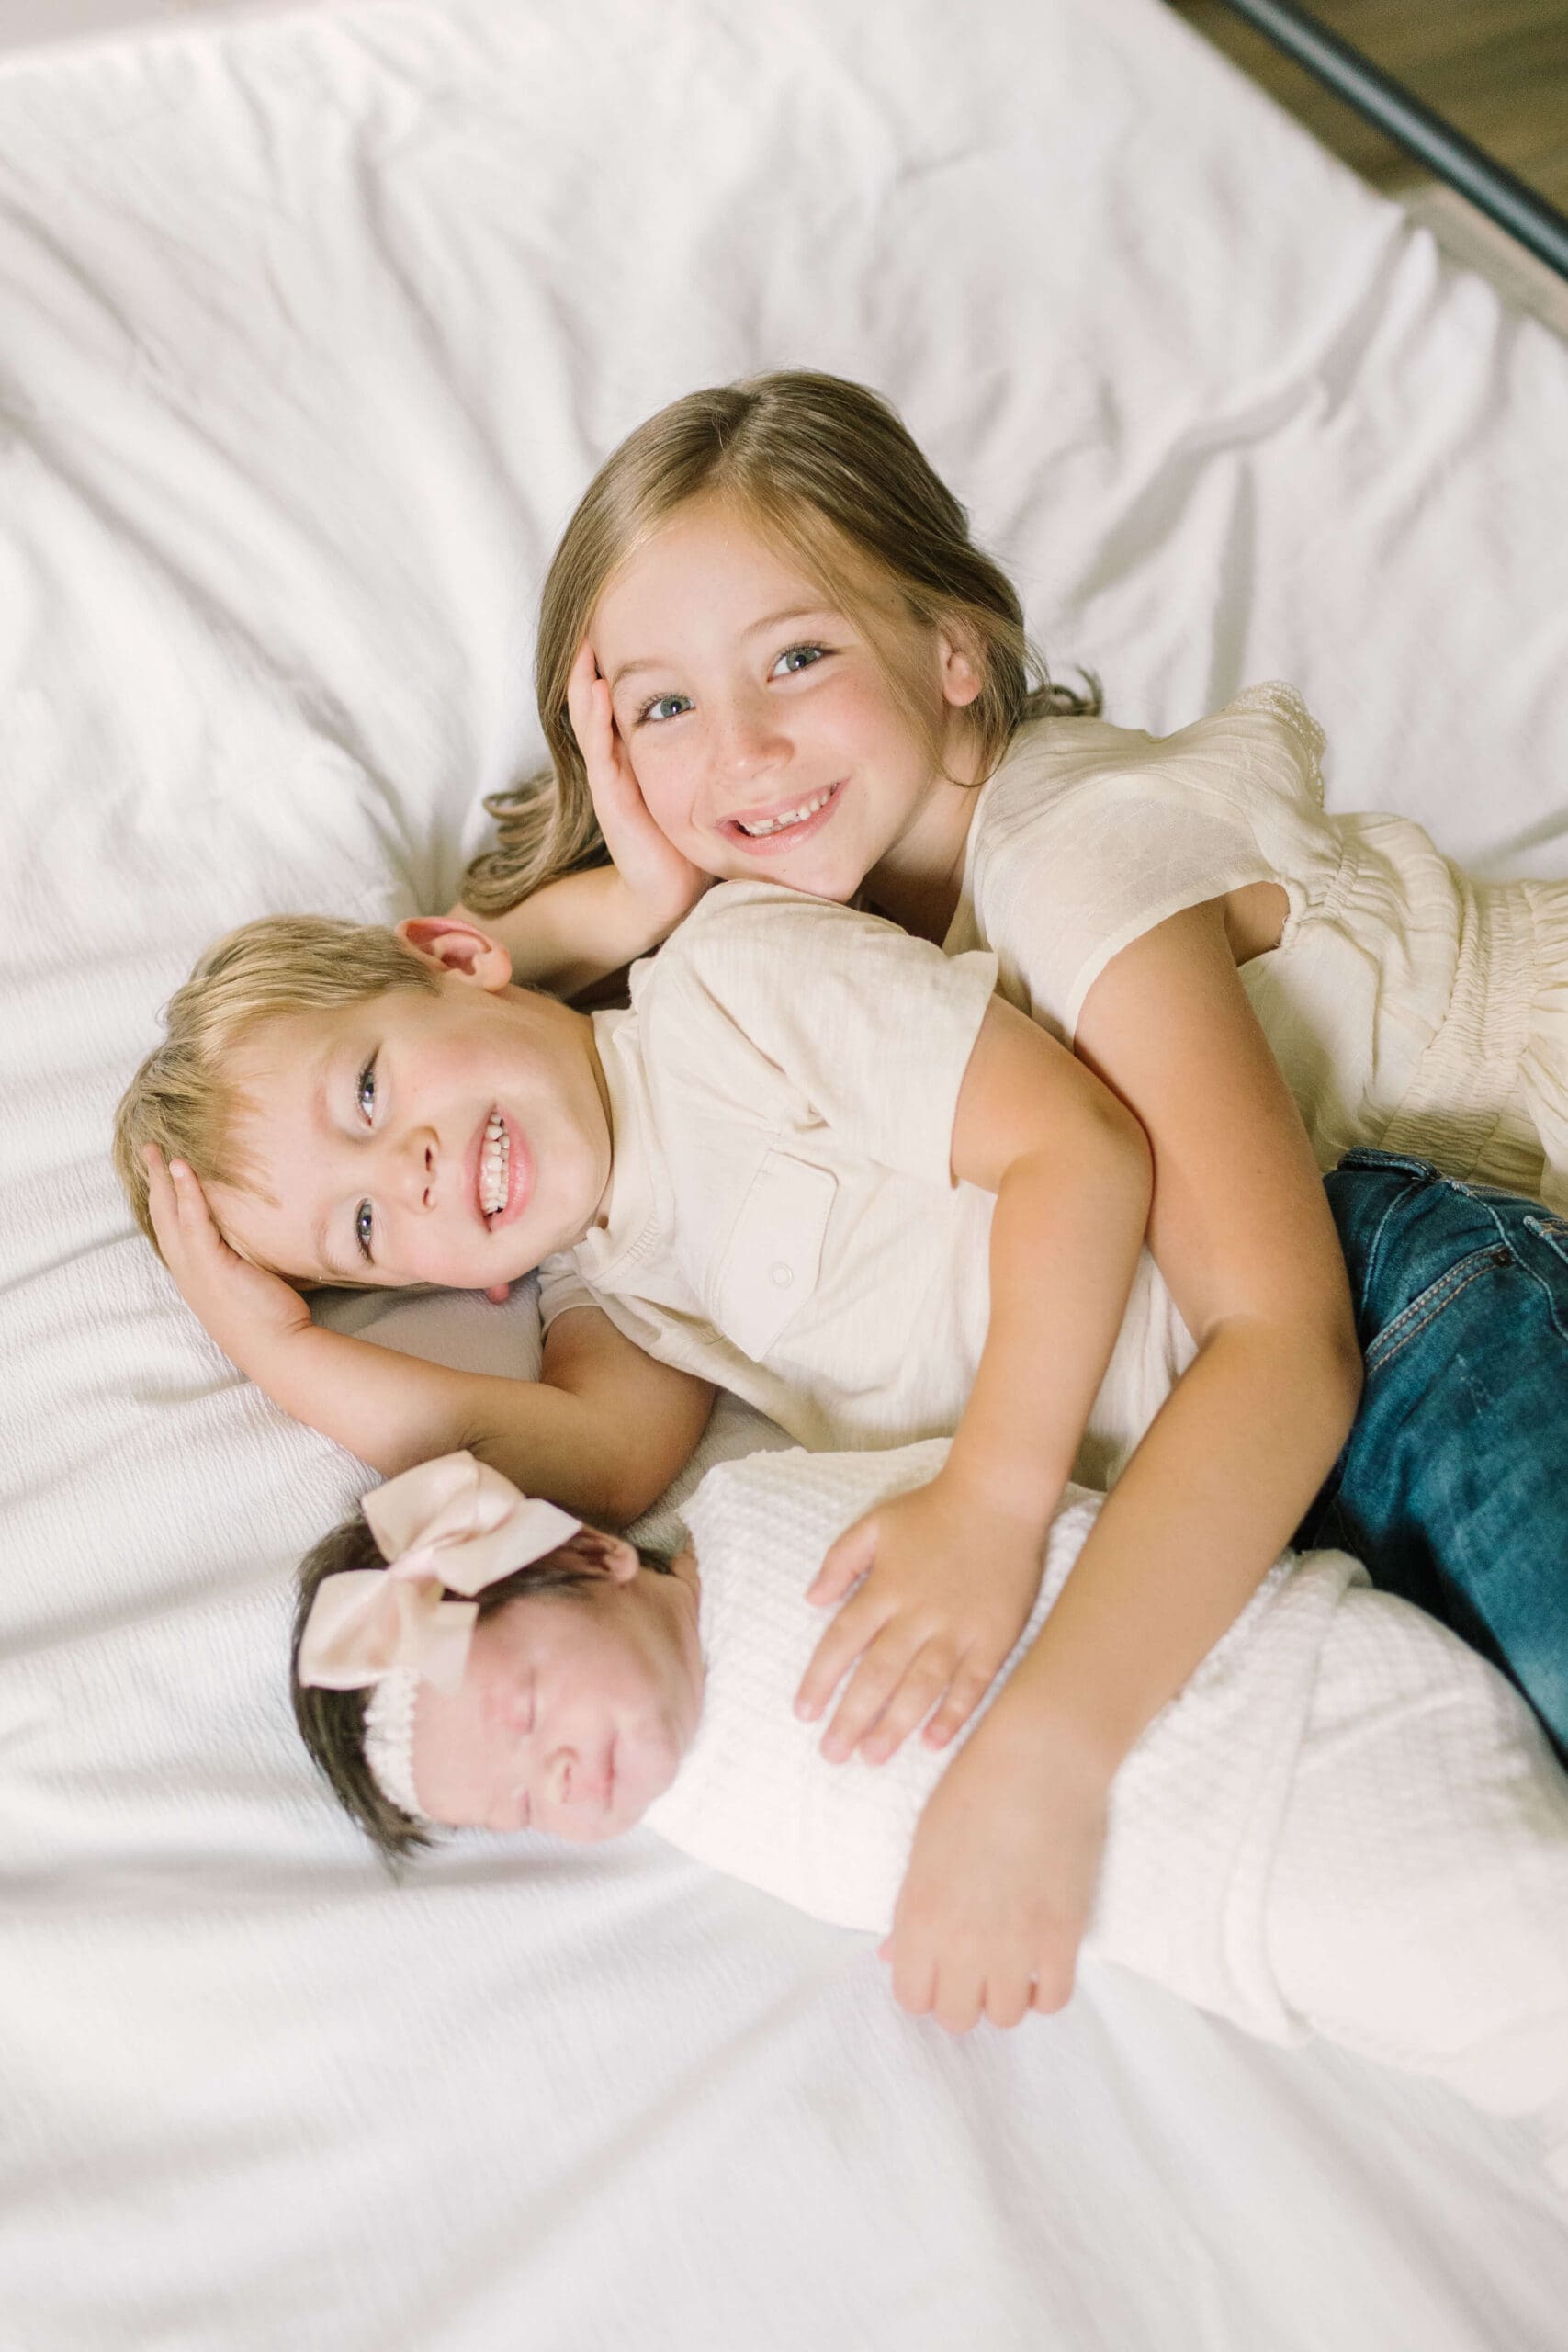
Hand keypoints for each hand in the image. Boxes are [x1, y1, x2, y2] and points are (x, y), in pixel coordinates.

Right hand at [143, 1146, 312, 1371]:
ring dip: (162, 1178)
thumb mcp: (251, 1284)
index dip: (163, 1201)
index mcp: (193, 1276)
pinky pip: (193, 1221)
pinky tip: (181, 1168)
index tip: (160, 1174)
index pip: (171, 1231)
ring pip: (170, 1215)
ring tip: (156, 1150)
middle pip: (161, 1217)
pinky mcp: (212, 1265)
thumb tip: (263, 1233)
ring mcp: (195, 1269)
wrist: (280, 1350)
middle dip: (153, 1181)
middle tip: (148, 1150)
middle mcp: (187, 1272)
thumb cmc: (273, 1321)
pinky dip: (185, 1193)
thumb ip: (246, 1260)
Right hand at [566, 641, 709, 936]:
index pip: (628, 699)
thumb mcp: (706, 789)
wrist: (670, 896)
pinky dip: (595, 718)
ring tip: (585, 643)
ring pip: (592, 719)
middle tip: (592, 615)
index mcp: (640, 756)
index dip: (627, 662)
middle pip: (600, 701)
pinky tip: (597, 689)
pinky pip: (600, 750)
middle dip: (594, 661)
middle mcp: (619, 762)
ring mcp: (611, 779)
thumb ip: (719, 757)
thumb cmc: (691, 843)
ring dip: (586, 681)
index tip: (632, 618)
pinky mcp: (612, 800)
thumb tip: (762, 729)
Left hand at [794, 1475, 1044, 1763]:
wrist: (999, 1497)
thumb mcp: (874, 1523)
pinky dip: (953, 1713)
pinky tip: (933, 1742)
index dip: (820, 1680)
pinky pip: (971, 1683)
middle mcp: (918, 1613)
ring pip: (921, 1686)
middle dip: (851, 1718)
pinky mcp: (994, 1636)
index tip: (804, 1713)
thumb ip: (839, 1561)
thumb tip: (810, 1600)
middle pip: (877, 1674)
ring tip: (872, 1757)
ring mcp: (958, 1627)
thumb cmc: (932, 1511)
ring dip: (895, 1725)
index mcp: (885, 1588)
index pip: (842, 1641)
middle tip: (832, 1753)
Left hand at [882, 1729, 1107, 2030]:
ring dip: (1005, 1996)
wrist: (1038, 1760)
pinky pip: (1054, 2001)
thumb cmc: (973, 1790)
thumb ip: (908, 1910)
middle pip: (956, 2018)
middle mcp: (963, 1942)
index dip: (923, 1988)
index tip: (937, 1971)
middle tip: (973, 1968)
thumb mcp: (923, 1847)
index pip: (911, 1998)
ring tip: (1010, 1964)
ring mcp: (1016, 1945)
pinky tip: (1042, 1963)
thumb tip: (891, 1955)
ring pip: (1004, 2018)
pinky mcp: (1063, 1937)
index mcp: (920, 1917)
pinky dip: (1046, 1991)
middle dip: (961, 1998)